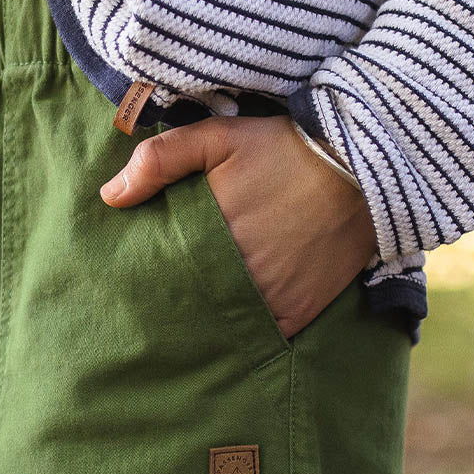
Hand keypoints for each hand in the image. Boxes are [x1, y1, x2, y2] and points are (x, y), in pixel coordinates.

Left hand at [99, 115, 379, 338]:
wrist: (363, 167)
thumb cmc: (283, 149)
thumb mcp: (218, 137)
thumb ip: (160, 161)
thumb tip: (109, 197)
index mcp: (210, 241)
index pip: (161, 278)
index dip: (143, 282)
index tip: (126, 283)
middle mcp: (239, 281)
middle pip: (188, 307)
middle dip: (170, 305)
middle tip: (148, 308)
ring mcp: (271, 302)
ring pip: (222, 326)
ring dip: (205, 321)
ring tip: (184, 319)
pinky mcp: (300, 313)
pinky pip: (262, 336)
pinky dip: (245, 331)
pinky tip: (227, 326)